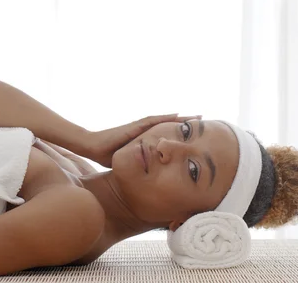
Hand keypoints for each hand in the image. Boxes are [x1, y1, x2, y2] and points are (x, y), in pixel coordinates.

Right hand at [85, 114, 200, 167]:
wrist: (93, 147)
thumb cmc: (107, 156)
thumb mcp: (130, 163)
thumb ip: (140, 167)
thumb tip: (150, 181)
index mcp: (145, 140)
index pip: (166, 135)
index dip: (181, 134)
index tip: (197, 134)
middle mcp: (144, 131)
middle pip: (169, 126)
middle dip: (186, 124)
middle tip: (204, 120)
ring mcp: (139, 127)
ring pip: (165, 121)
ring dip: (181, 119)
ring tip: (198, 116)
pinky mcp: (134, 126)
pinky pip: (153, 121)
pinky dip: (166, 118)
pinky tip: (178, 116)